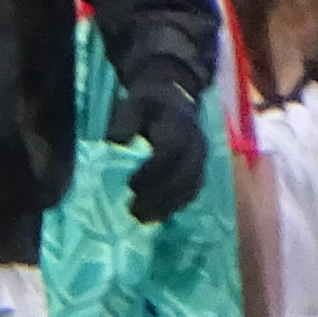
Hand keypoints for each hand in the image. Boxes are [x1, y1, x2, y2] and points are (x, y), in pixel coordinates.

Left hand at [110, 79, 206, 223]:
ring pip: (192, 185)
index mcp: (179, 125)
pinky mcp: (200, 167)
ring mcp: (201, 157)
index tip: (130, 185)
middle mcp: (196, 143)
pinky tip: (159, 215)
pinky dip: (178, 204)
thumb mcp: (133, 103)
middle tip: (134, 212)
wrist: (175, 97)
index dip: (154, 171)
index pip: (171, 151)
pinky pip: (194, 189)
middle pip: (185, 174)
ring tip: (144, 219)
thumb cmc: (148, 103)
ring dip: (169, 205)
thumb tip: (117, 140)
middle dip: (161, 196)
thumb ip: (125, 120)